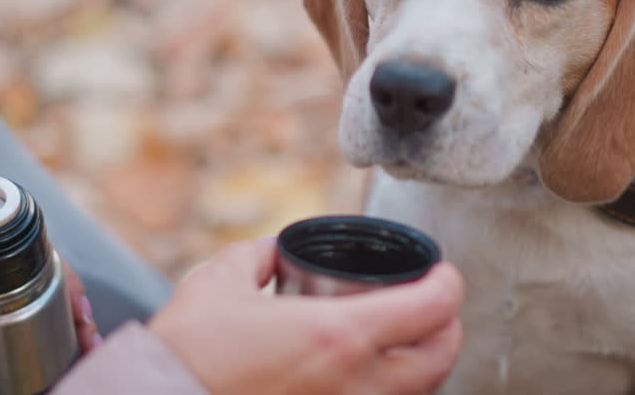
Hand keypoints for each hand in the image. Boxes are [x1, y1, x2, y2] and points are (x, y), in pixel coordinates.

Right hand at [148, 239, 464, 394]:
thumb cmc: (186, 354)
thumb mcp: (219, 281)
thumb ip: (255, 258)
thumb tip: (273, 253)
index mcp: (340, 336)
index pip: (433, 308)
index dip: (448, 283)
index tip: (441, 272)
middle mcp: (356, 385)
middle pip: (440, 359)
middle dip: (447, 328)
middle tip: (436, 307)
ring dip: (423, 366)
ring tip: (407, 343)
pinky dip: (389, 394)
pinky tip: (366, 378)